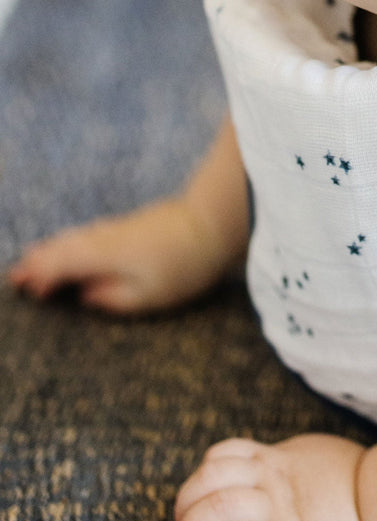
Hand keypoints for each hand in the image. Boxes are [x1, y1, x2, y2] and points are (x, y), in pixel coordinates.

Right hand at [8, 196, 239, 314]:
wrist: (214, 221)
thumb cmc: (184, 264)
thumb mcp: (149, 296)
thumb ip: (112, 299)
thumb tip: (86, 296)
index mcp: (101, 256)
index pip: (61, 265)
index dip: (42, 278)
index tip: (27, 290)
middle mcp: (104, 237)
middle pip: (63, 248)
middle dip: (40, 261)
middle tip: (17, 275)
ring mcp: (119, 227)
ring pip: (78, 237)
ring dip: (54, 248)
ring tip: (35, 259)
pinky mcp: (134, 223)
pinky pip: (92, 232)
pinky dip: (75, 240)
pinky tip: (76, 244)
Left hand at [175, 435, 376, 520]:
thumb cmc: (362, 481)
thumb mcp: (316, 455)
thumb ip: (287, 461)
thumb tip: (268, 466)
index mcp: (277, 459)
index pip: (219, 456)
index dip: (200, 480)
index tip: (204, 505)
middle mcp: (272, 482)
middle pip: (204, 481)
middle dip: (183, 509)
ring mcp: (281, 512)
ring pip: (214, 511)